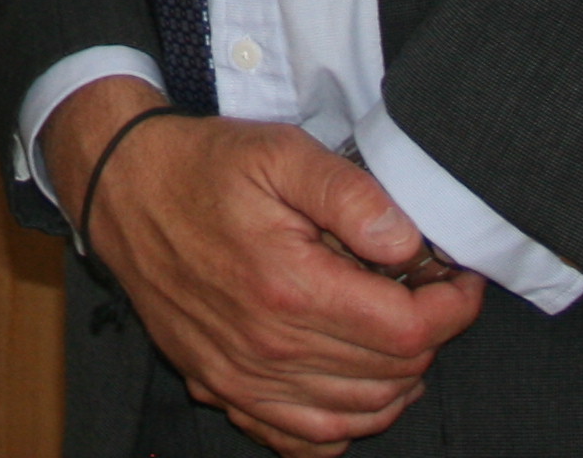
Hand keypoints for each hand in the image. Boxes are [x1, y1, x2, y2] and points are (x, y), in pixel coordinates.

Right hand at [45, 81, 486, 456]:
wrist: (122, 190)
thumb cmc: (203, 168)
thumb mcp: (280, 153)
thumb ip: (352, 195)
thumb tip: (409, 242)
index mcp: (290, 287)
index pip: (407, 332)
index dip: (453, 309)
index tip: (460, 279)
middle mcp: (267, 347)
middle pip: (392, 375)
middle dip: (429, 335)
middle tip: (426, 291)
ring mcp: (243, 377)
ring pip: (357, 414)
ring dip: (397, 380)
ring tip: (398, 330)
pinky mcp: (223, 389)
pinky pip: (304, 439)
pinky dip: (344, 422)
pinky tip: (354, 382)